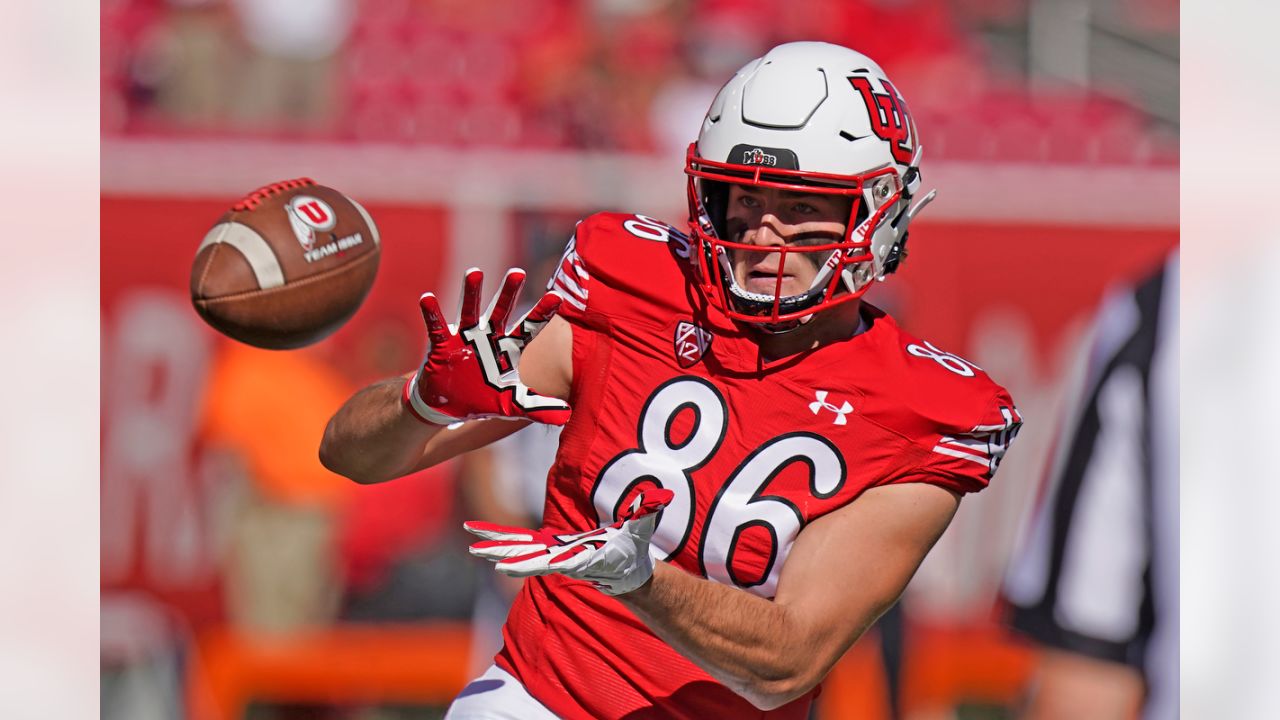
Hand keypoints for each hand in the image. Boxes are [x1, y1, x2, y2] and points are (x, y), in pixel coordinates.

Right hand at [403, 267, 569, 424]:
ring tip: (474, 272)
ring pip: (470, 311)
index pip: (529, 328)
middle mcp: (488, 337)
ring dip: (472, 292)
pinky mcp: (442, 345)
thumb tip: (567, 415)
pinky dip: (432, 314)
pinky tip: (427, 299)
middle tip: (518, 273)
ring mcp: (465, 338)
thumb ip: (537, 406)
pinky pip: (437, 327)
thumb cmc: (482, 399)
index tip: (557, 297)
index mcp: (507, 349)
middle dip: (509, 293)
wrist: (449, 405)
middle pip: (501, 311)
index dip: (542, 313)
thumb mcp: (510, 404)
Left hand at [465, 488, 674, 595]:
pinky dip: (501, 538)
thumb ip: (648, 513)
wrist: (626, 571)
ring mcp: (551, 554)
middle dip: (501, 553)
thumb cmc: (633, 549)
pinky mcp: (547, 548)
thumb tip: (661, 498)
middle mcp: (560, 559)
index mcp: (578, 558)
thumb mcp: (641, 530)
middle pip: (525, 557)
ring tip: (471, 544)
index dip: (526, 564)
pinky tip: (480, 536)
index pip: (548, 561)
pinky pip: (519, 542)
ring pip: (518, 550)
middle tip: (475, 551)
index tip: (503, 567)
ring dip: (495, 547)